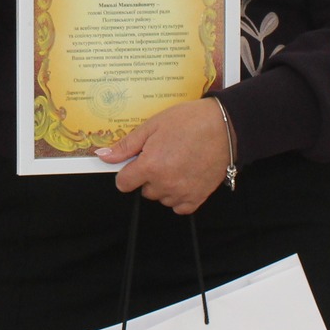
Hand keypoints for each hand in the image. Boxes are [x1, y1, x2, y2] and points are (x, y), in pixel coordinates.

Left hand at [99, 98, 229, 214]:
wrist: (224, 126)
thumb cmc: (190, 121)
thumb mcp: (152, 126)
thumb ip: (127, 146)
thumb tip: (104, 156)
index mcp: (150, 166)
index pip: (123, 183)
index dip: (126, 173)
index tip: (133, 165)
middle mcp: (165, 183)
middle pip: (144, 190)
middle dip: (148, 176)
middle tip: (161, 156)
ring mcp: (182, 192)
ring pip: (161, 198)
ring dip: (163, 186)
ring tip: (176, 163)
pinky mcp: (198, 197)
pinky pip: (180, 207)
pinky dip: (178, 196)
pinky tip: (183, 178)